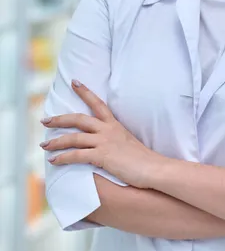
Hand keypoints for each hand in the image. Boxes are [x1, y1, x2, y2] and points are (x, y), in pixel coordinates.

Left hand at [40, 80, 167, 188]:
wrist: (154, 168)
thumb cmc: (144, 160)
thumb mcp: (128, 143)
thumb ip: (116, 140)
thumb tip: (107, 145)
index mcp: (115, 124)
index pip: (98, 103)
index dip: (85, 92)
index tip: (75, 82)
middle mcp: (108, 130)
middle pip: (79, 118)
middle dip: (60, 119)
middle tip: (45, 120)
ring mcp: (105, 142)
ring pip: (74, 137)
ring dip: (56, 141)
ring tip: (44, 144)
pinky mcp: (102, 156)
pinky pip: (77, 155)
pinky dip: (63, 157)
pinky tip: (54, 161)